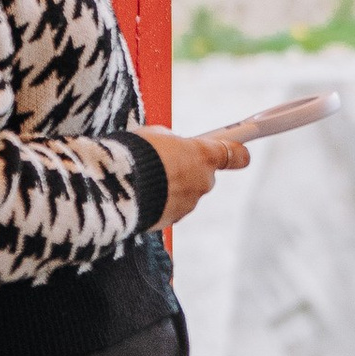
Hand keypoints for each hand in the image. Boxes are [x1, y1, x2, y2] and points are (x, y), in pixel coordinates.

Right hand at [135, 125, 252, 221]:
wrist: (114, 186)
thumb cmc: (134, 153)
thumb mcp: (155, 135)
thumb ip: (172, 143)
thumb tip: (172, 149)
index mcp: (203, 155)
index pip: (234, 155)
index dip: (237, 152)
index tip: (240, 152)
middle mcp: (202, 182)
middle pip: (203, 176)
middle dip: (187, 170)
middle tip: (164, 161)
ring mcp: (188, 204)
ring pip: (184, 193)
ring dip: (170, 187)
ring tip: (143, 178)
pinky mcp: (170, 220)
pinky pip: (168, 207)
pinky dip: (157, 201)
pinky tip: (139, 192)